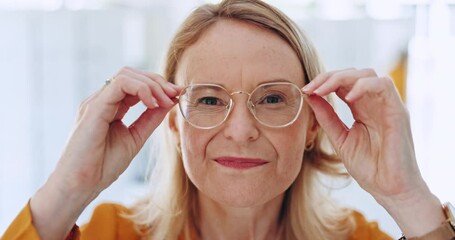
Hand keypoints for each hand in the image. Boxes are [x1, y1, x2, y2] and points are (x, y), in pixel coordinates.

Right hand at [30, 67, 181, 239]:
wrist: (80, 186)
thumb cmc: (102, 167)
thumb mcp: (135, 138)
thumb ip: (150, 119)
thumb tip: (169, 102)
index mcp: (109, 107)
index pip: (135, 84)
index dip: (158, 86)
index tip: (177, 96)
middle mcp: (101, 100)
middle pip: (132, 74)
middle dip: (158, 81)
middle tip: (175, 95)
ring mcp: (96, 102)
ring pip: (127, 74)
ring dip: (152, 84)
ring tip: (165, 101)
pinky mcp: (94, 108)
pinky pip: (120, 84)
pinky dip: (142, 89)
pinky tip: (152, 104)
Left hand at [301, 68, 443, 236]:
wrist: (390, 190)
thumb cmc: (368, 167)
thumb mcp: (340, 138)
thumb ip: (327, 117)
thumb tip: (310, 96)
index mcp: (362, 108)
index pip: (343, 83)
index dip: (323, 82)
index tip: (305, 90)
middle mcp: (375, 103)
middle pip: (353, 73)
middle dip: (328, 76)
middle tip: (310, 88)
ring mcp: (387, 105)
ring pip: (367, 74)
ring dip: (342, 77)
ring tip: (322, 90)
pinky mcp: (398, 111)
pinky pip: (383, 85)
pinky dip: (363, 86)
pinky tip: (347, 97)